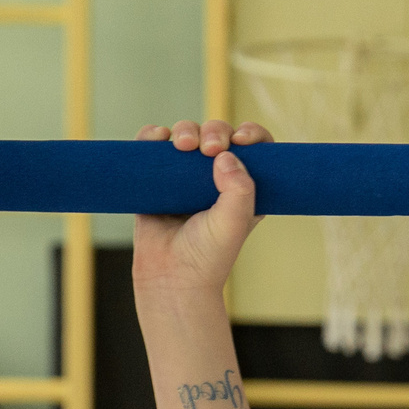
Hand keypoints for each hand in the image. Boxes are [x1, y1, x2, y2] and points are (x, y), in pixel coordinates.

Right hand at [132, 121, 270, 320]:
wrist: (171, 278)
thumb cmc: (208, 257)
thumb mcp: (235, 222)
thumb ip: (240, 189)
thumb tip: (225, 155)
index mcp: (243, 188)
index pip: (255, 149)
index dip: (252, 135)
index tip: (242, 140)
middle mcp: (216, 179)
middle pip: (219, 136)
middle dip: (215, 131)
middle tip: (208, 148)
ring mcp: (185, 178)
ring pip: (187, 136)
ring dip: (186, 130)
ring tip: (183, 145)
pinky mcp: (156, 181)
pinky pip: (153, 148)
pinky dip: (153, 135)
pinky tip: (158, 138)